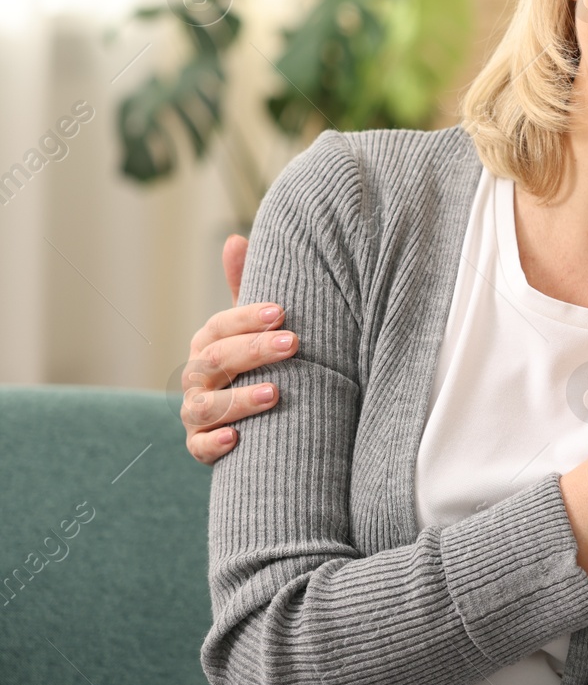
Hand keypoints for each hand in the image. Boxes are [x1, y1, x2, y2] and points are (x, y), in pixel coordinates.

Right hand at [182, 234, 297, 463]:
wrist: (260, 420)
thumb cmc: (259, 363)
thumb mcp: (255, 326)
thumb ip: (246, 287)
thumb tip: (234, 237)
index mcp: (209, 343)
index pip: (220, 326)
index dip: (247, 318)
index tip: (282, 312)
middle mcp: (197, 376)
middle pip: (215, 360)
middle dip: (253, 351)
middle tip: (293, 343)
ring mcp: (196, 412)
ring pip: (205, 405)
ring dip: (238, 399)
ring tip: (275, 393)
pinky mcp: (201, 445)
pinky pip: (200, 447)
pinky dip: (215, 443)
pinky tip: (238, 438)